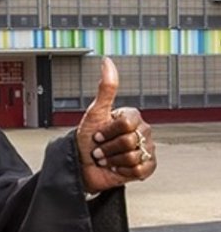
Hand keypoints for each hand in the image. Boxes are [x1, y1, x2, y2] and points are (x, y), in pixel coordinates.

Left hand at [76, 57, 156, 192]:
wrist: (83, 165)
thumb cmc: (87, 139)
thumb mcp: (94, 112)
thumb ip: (106, 88)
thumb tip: (107, 60)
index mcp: (132, 117)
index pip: (126, 123)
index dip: (107, 131)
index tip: (98, 133)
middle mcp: (143, 131)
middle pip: (128, 141)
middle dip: (107, 147)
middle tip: (100, 148)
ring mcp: (147, 149)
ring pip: (133, 156)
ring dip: (112, 160)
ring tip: (107, 158)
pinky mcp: (147, 167)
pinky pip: (140, 170)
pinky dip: (123, 171)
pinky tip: (117, 167)